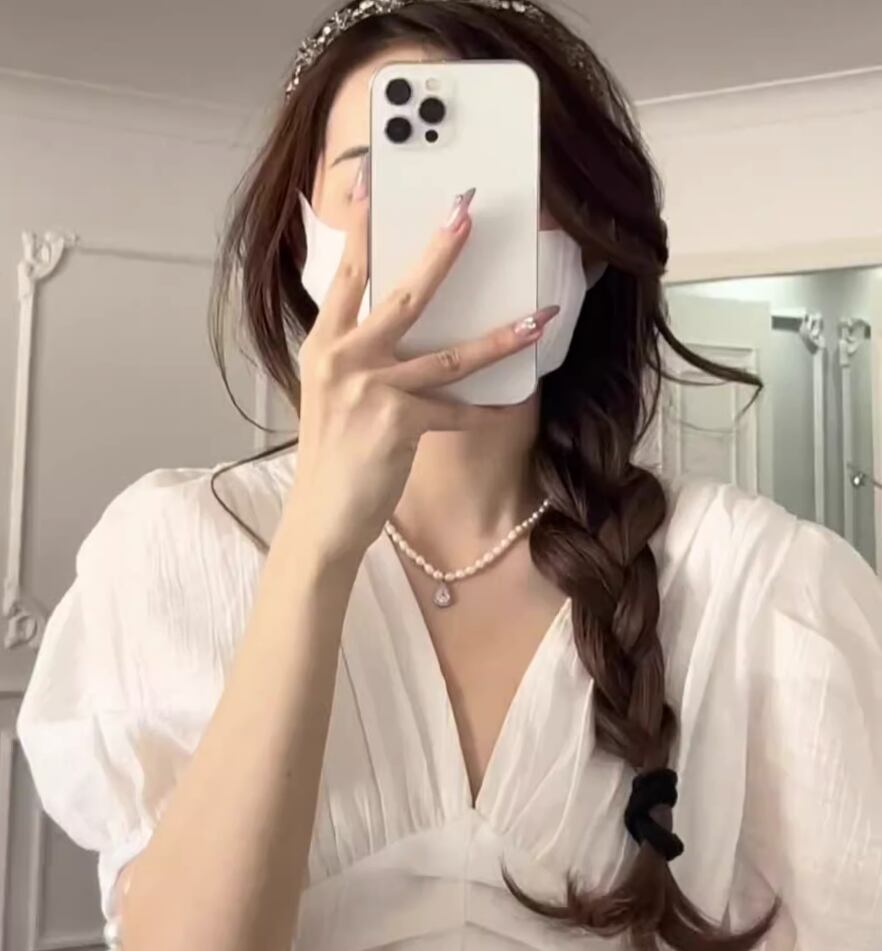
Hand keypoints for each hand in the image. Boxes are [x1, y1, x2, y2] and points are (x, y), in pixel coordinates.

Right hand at [289, 179, 558, 559]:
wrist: (321, 515)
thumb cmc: (331, 454)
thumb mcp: (331, 393)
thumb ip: (358, 356)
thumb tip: (400, 327)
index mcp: (323, 344)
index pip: (346, 275)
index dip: (363, 229)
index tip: (375, 184)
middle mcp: (343, 358)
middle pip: (403, 295)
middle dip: (440, 251)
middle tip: (466, 212)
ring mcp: (370, 389)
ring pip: (449, 354)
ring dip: (501, 337)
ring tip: (539, 317)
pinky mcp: (397, 423)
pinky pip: (457, 412)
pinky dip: (483, 414)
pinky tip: (507, 410)